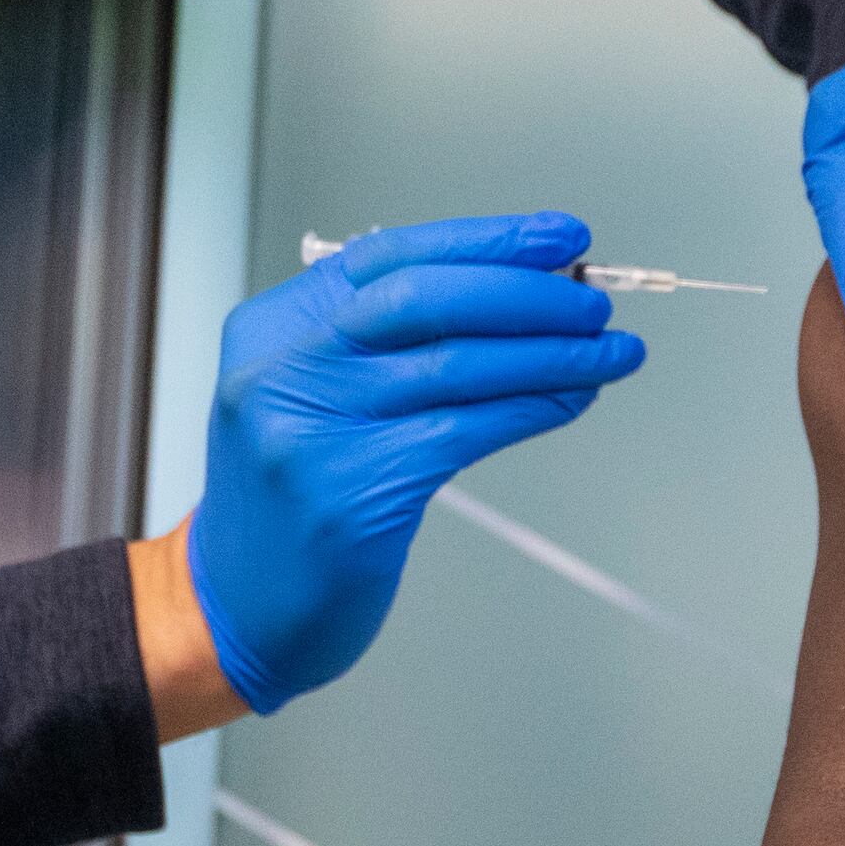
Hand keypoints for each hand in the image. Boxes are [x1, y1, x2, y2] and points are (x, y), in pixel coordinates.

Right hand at [180, 213, 647, 711]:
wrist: (233, 608)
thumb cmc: (290, 503)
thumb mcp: (310, 396)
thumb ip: (388, 345)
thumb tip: (520, 295)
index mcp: (273, 328)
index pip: (391, 256)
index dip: (485, 241)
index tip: (557, 237)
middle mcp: (283, 369)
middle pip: (425, 300)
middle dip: (525, 292)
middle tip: (593, 300)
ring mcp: (312, 431)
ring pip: (457, 365)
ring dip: (552, 354)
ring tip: (611, 352)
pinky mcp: (350, 493)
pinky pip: (464, 430)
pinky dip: (531, 407)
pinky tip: (570, 400)